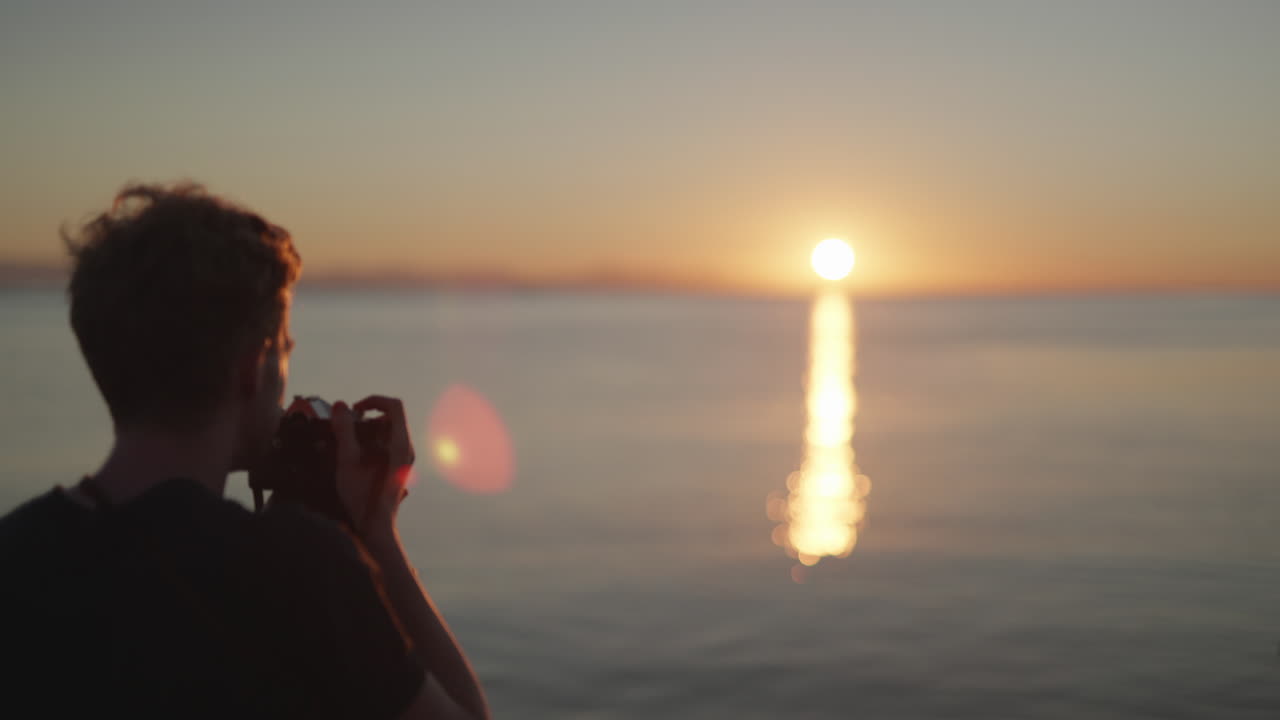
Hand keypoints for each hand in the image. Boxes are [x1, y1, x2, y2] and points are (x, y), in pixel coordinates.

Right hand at [331, 395, 415, 542]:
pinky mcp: (398, 466)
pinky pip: (386, 444)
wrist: (375, 528)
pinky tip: (354, 458)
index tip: (355, 409)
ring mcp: (404, 458)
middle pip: (391, 418)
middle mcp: (407, 449)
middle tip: (347, 428)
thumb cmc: (362, 498)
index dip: (374, 400)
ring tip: (347, 446)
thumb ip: (344, 431)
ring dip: (366, 431)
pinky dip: (370, 443)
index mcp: (400, 445)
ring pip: (388, 431)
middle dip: (367, 417)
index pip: (395, 406)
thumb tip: (340, 405)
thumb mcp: (347, 462)